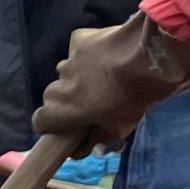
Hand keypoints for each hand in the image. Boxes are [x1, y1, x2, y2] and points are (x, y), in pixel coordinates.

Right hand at [32, 12, 189, 149]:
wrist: (149, 57)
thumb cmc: (133, 98)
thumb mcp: (119, 128)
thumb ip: (97, 139)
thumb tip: (87, 148)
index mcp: (62, 110)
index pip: (40, 121)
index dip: (53, 124)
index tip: (68, 126)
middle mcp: (58, 86)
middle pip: (53, 96)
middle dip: (68, 100)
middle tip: (93, 101)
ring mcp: (68, 61)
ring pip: (67, 73)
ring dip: (79, 77)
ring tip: (105, 75)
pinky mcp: (79, 39)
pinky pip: (78, 50)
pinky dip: (88, 53)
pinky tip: (106, 54)